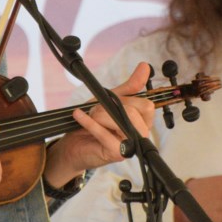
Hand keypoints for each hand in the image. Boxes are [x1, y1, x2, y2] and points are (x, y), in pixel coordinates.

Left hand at [43, 63, 154, 188]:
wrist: (74, 144)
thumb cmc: (94, 122)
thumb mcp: (110, 99)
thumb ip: (130, 86)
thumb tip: (145, 67)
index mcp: (142, 122)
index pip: (147, 106)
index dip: (127, 100)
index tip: (111, 101)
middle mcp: (139, 136)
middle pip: (134, 113)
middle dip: (110, 107)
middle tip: (96, 110)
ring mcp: (130, 147)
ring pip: (121, 122)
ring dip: (100, 116)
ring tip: (90, 117)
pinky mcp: (117, 154)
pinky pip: (105, 134)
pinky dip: (89, 123)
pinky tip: (80, 116)